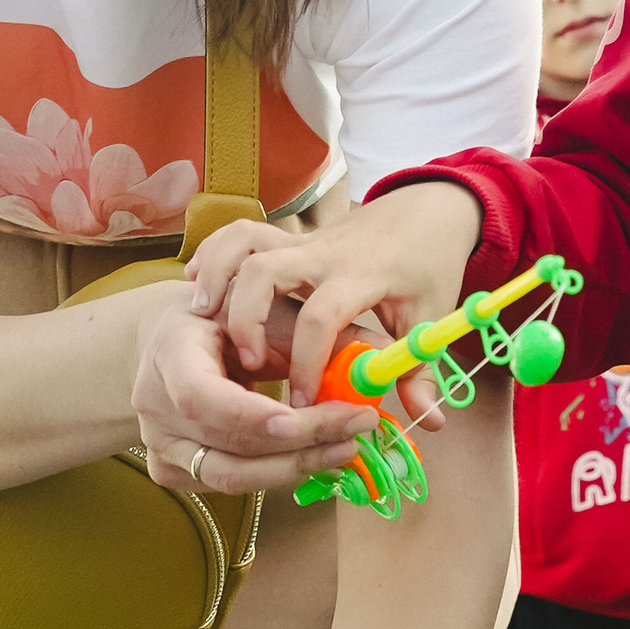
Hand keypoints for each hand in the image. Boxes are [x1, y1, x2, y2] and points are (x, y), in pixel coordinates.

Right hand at [131, 273, 391, 499]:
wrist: (174, 341)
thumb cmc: (229, 318)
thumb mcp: (267, 309)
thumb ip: (321, 331)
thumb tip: (382, 358)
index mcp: (169, 350)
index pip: (203, 396)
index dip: (251, 416)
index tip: (304, 422)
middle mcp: (153, 404)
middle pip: (228, 443)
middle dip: (300, 442)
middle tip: (357, 428)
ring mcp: (159, 444)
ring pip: (230, 475)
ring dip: (295, 465)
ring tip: (346, 447)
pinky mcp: (171, 471)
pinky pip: (229, 484)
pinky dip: (276, 473)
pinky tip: (314, 456)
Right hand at [188, 184, 484, 407]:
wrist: (427, 208)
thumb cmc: (427, 264)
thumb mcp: (430, 317)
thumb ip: (419, 369)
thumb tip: (430, 420)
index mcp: (359, 275)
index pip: (320, 317)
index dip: (307, 364)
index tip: (302, 404)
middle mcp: (322, 254)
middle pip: (263, 272)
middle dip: (246, 322)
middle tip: (250, 365)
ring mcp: (300, 243)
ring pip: (243, 244)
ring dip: (219, 279)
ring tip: (204, 319)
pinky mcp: (288, 240)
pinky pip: (239, 236)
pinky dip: (215, 255)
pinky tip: (199, 286)